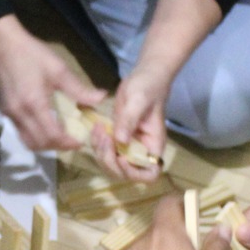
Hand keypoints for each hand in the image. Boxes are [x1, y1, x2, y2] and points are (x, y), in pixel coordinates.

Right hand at [0, 15, 105, 151]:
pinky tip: (44, 127)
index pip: (52, 135)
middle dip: (57, 147)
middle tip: (71, 142)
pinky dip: (34, 136)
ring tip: (58, 138)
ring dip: (44, 145)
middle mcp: (20, 114)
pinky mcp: (5, 111)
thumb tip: (101, 98)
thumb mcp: (58, 69)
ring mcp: (10, 114)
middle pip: (39, 144)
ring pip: (27, 141)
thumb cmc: (32, 54)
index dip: (67, 143)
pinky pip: (20, 132)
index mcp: (35, 104)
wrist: (3, 44)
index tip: (80, 142)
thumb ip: (79, 88)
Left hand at [92, 67, 169, 181]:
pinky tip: (96, 127)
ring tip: (98, 130)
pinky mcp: (117, 138)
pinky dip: (96, 143)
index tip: (121, 156)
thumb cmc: (148, 86)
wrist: (145, 75)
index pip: (149, 174)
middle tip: (104, 137)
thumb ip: (129, 121)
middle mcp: (141, 150)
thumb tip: (120, 142)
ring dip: (100, 152)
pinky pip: (104, 150)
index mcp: (153, 145)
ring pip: (111, 164)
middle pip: (125, 173)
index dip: (133, 173)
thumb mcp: (138, 101)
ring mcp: (128, 145)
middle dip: (109, 160)